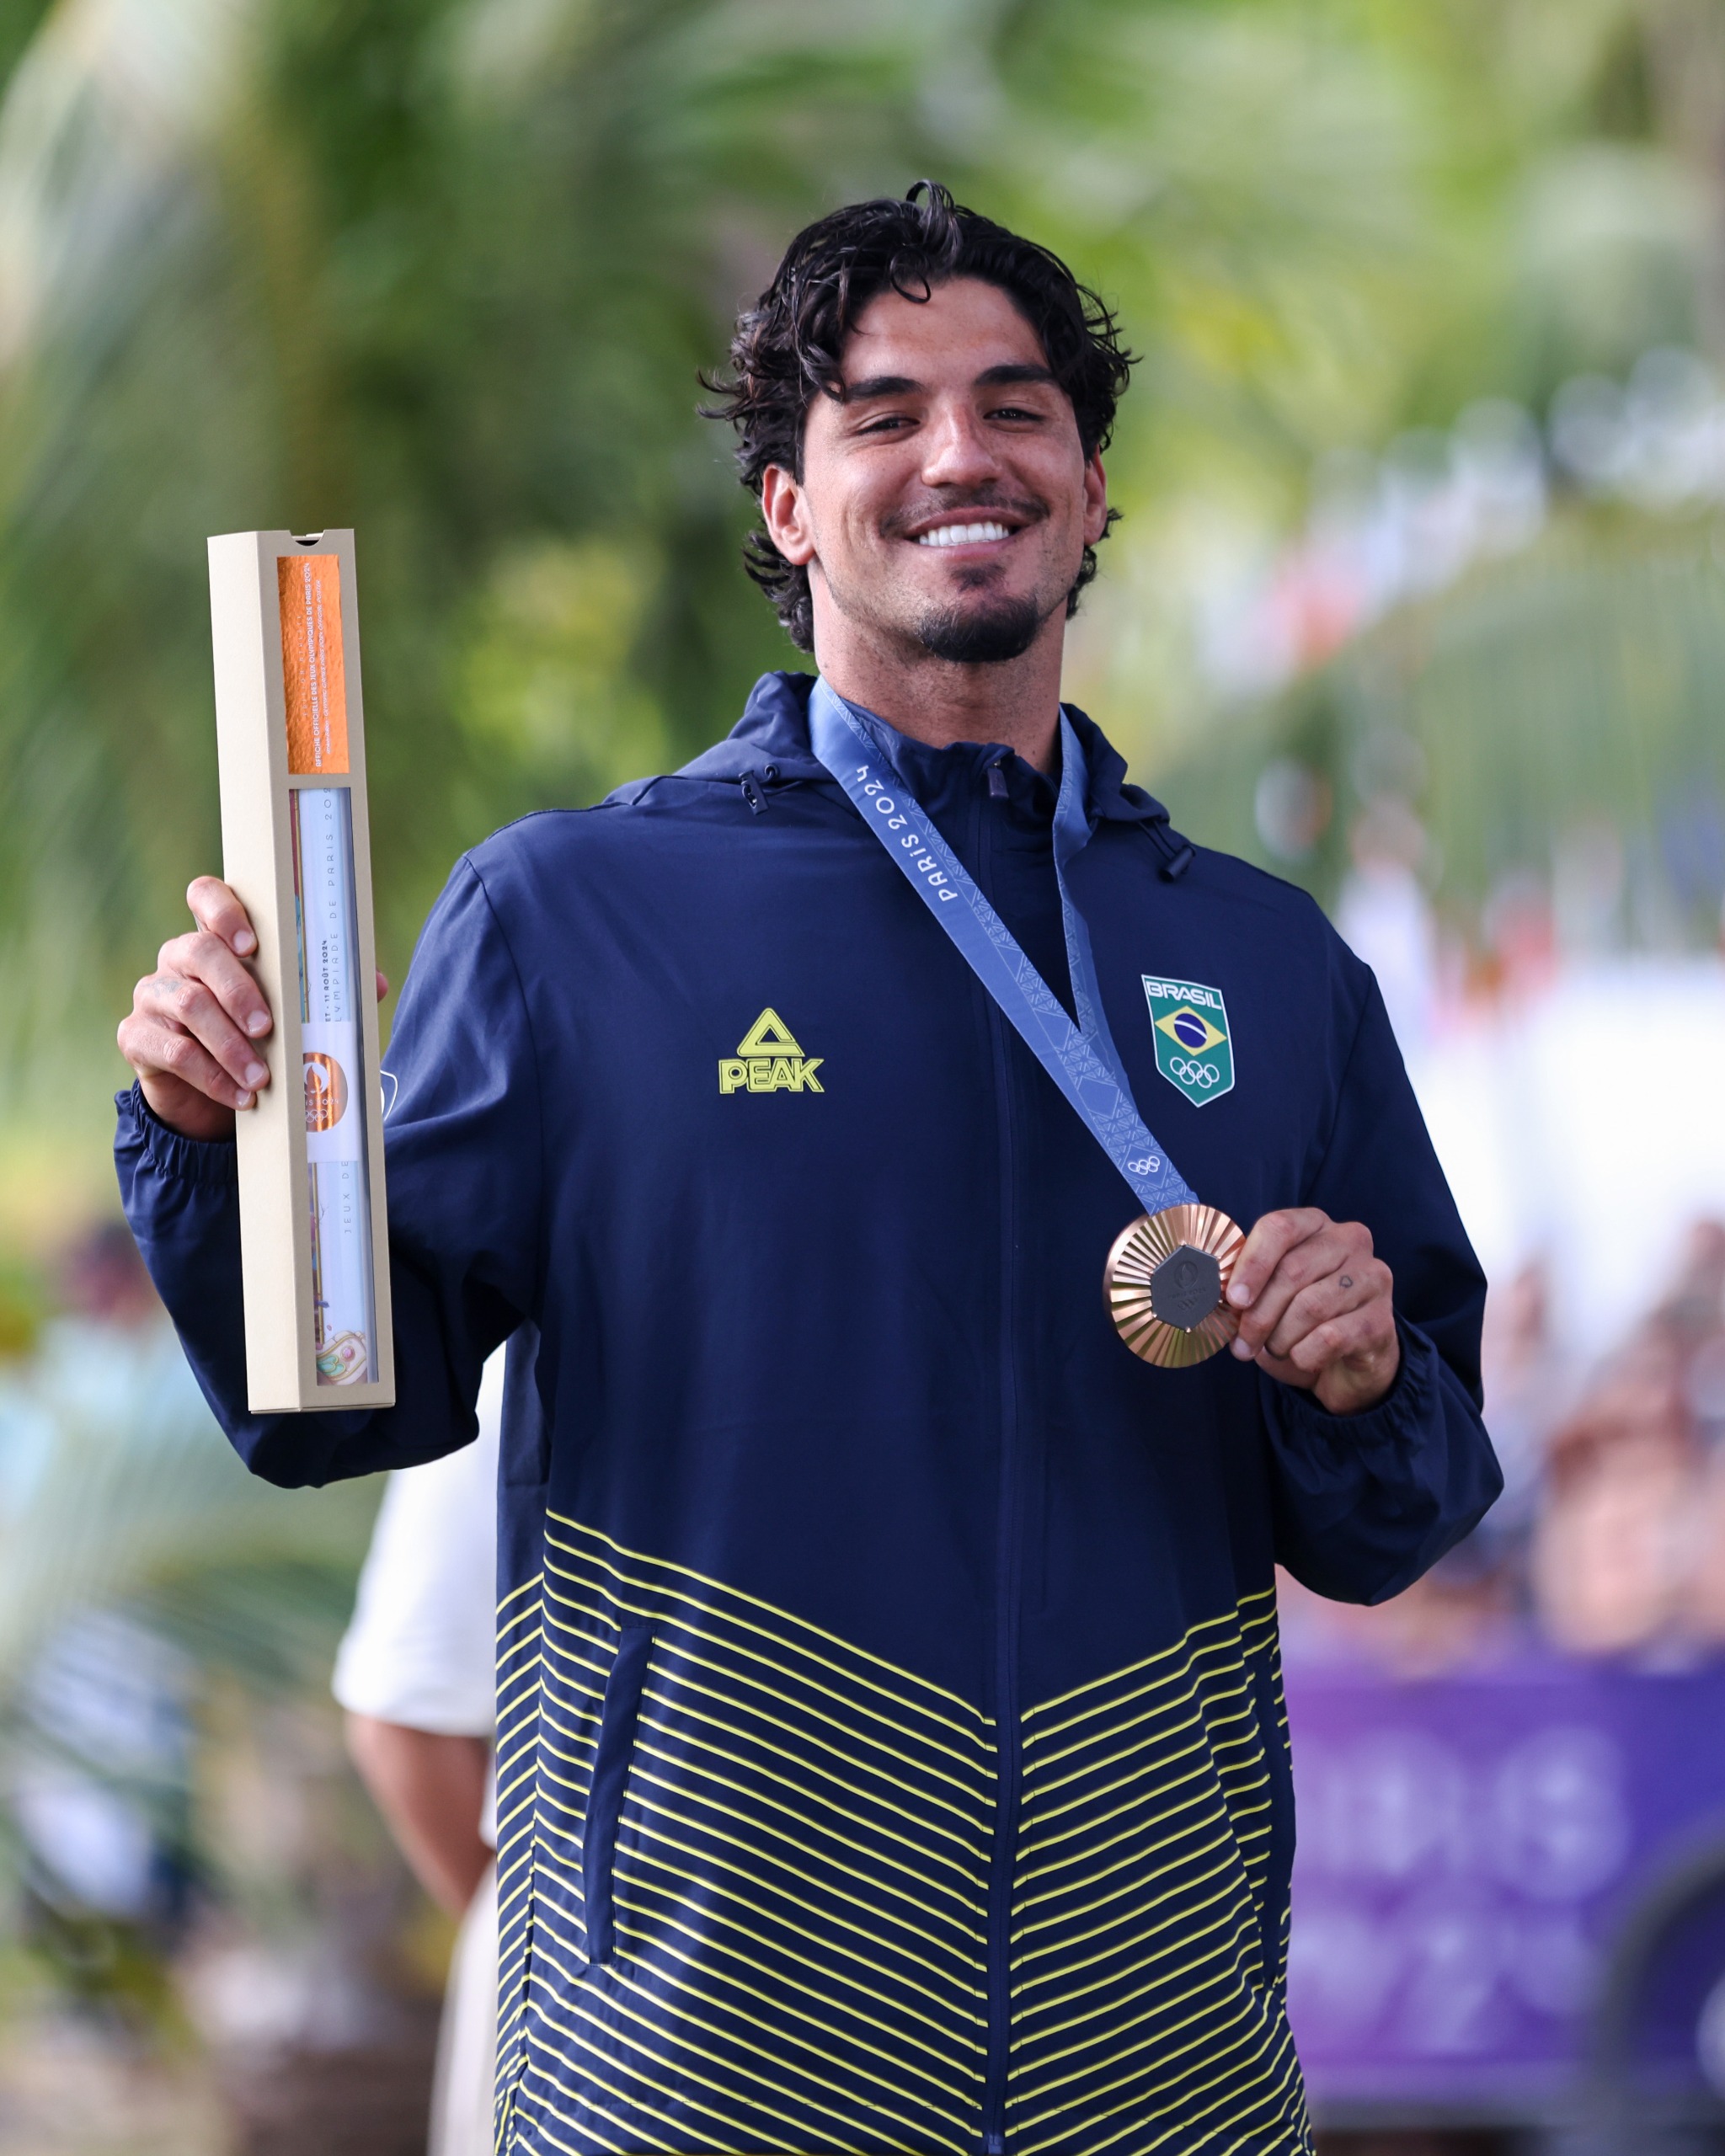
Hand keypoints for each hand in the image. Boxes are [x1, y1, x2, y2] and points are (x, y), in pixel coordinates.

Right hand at [118, 876, 386, 1141]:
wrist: (213, 1098)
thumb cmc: (261, 1041)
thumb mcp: (296, 1015)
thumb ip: (327, 991)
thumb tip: (375, 982)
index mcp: (217, 939)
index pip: (205, 896)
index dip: (224, 911)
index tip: (253, 945)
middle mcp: (178, 959)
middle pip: (198, 951)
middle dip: (239, 990)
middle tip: (268, 1027)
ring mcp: (152, 995)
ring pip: (186, 1005)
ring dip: (230, 1044)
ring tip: (263, 1077)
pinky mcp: (137, 1037)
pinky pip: (174, 1052)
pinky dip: (213, 1077)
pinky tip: (243, 1096)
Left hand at [1225, 1207, 1398, 1414]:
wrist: (1347, 1365)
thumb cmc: (1300, 1322)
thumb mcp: (1271, 1295)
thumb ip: (1247, 1286)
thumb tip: (1216, 1293)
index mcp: (1315, 1224)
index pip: (1279, 1228)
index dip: (1251, 1264)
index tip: (1233, 1300)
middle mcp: (1350, 1241)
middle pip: (1292, 1271)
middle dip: (1258, 1315)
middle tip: (1243, 1343)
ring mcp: (1373, 1277)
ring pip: (1310, 1307)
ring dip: (1280, 1338)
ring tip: (1275, 1350)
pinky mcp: (1383, 1319)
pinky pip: (1330, 1337)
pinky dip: (1305, 1355)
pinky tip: (1304, 1359)